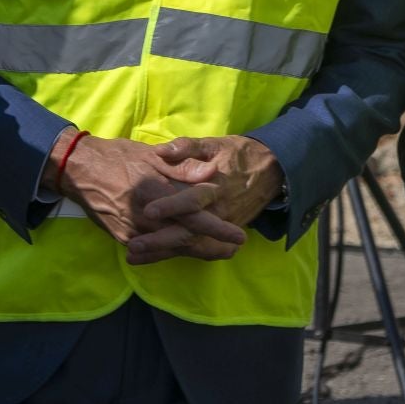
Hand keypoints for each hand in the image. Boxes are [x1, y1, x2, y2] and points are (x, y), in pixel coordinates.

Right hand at [53, 130, 245, 261]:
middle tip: (233, 250)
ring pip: (171, 248)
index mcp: (157, 193)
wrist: (80, 169)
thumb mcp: (152, 156)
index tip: (239, 237)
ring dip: (195, 252)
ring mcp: (134, 231)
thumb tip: (212, 173)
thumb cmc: (118, 157)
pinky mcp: (123, 238)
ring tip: (217, 253)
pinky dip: (171, 251)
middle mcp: (147, 217)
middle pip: (186, 240)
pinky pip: (153, 250)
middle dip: (212, 248)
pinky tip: (184, 250)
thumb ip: (183, 168)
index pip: (194, 216)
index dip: (218, 228)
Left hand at [132, 134, 283, 263]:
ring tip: (133, 257)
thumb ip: (188, 147)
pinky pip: (198, 250)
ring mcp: (221, 226)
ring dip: (162, 252)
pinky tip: (152, 259)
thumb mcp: (214, 144)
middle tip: (133, 246)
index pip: (192, 201)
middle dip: (161, 241)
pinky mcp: (222, 235)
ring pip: (190, 245)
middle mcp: (218, 212)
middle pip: (189, 232)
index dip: (171, 207)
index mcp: (214, 187)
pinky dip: (176, 255)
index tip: (148, 212)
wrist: (271, 171)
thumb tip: (161, 151)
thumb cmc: (237, 154)